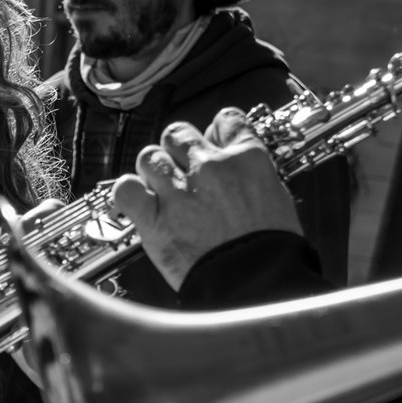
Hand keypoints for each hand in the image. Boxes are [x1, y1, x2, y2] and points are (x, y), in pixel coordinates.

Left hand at [110, 109, 302, 290]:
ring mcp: (178, 191)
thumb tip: (229, 159)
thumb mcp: (276, 196)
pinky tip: (137, 203)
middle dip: (177, 149)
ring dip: (152, 171)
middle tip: (180, 169)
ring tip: (160, 190)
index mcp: (246, 159)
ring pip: (149, 156)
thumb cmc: (269, 247)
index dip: (215, 131)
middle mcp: (209, 168)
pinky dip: (127, 193)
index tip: (210, 142)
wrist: (254, 282)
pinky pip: (126, 188)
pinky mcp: (154, 219)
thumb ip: (250, 171)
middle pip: (177, 133)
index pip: (226, 119)